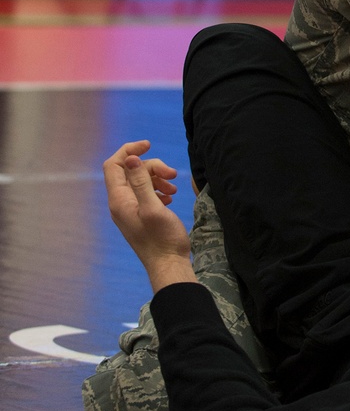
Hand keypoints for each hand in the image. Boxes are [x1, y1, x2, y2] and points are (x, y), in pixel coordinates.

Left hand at [103, 140, 194, 292]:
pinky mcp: (140, 215)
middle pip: (130, 171)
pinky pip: (145, 193)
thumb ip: (141, 182)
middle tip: (172, 175)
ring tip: (174, 188)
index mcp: (119, 200)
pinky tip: (170, 197)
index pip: (113, 165)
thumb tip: (131, 159)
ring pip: (140, 181)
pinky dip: (158, 190)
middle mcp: (120, 203)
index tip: (149, 145)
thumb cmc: (162, 239)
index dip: (129, 151)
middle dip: (151, 167)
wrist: (169, 265)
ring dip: (157, 178)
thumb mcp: (153, 207)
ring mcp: (130, 210)